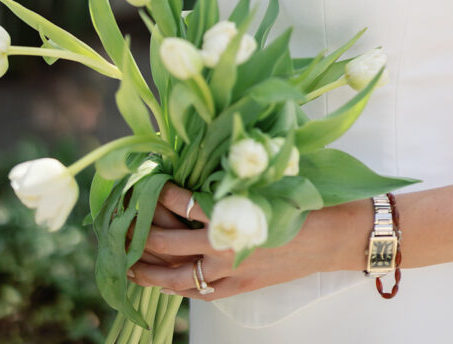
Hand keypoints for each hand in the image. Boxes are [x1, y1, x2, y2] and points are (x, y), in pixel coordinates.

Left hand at [127, 183, 367, 299]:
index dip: (160, 192)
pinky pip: (199, 292)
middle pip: (169, 242)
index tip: (147, 181)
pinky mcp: (238, 285)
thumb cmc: (300, 202)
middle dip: (141, 233)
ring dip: (149, 270)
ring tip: (127, 264)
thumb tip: (202, 160)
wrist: (329, 237)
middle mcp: (224, 243)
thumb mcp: (265, 181)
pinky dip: (177, 287)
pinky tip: (163, 283)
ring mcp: (230, 269)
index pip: (183, 202)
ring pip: (177, 275)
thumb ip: (231, 177)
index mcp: (231, 211)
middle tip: (122, 224)